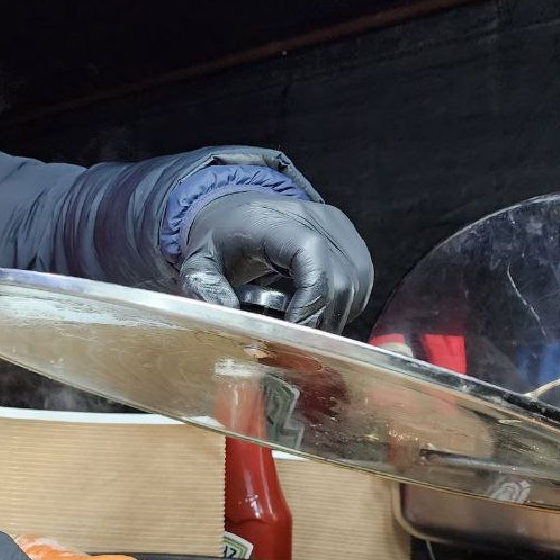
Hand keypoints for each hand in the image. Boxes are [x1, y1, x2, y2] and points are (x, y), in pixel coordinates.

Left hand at [180, 193, 372, 330]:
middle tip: (295, 346)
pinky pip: (361, 280)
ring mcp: (336, 226)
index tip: (294, 330)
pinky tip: (318, 315)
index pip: (310, 252)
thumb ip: (204, 287)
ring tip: (304, 333)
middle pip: (339, 277)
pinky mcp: (349, 238)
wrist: (237, 214)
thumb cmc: (220, 240)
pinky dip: (345, 306)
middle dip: (320, 319)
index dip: (311, 296)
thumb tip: (229, 314)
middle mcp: (312, 217)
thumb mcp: (198, 262)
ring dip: (334, 316)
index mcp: (272, 220)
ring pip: (356, 283)